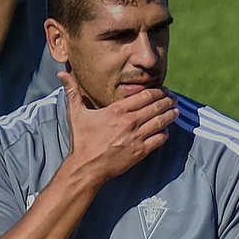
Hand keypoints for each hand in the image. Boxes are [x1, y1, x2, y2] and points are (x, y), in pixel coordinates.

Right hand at [60, 71, 177, 185]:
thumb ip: (72, 91)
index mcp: (117, 110)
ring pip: (160, 122)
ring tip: (176, 111)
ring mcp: (137, 137)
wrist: (87, 166)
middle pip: (155, 107)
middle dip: (167, 101)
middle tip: (173, 98)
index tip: (163, 90)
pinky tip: (166, 130)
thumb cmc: (82, 140)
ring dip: (170, 115)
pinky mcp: (141, 151)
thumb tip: (61, 73)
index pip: (144, 96)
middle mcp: (129, 122)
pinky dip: (164, 133)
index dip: (156, 92)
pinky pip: (159, 140)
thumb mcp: (75, 113)